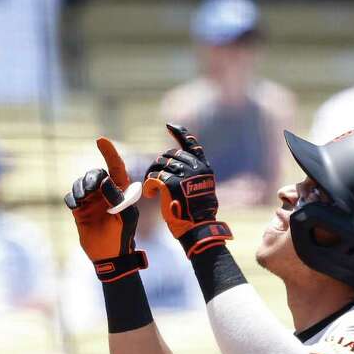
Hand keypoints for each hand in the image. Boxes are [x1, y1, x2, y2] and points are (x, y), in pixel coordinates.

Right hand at [64, 138, 147, 281]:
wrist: (108, 256)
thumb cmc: (121, 236)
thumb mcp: (125, 217)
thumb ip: (116, 198)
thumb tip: (104, 180)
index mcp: (121, 191)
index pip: (116, 167)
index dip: (109, 152)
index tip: (100, 140)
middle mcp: (106, 192)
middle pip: (95, 173)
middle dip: (90, 178)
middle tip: (89, 191)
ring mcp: (92, 200)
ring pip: (81, 182)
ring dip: (80, 188)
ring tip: (82, 201)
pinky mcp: (80, 208)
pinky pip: (71, 195)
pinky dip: (72, 198)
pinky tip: (75, 206)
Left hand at [143, 124, 231, 256]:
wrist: (198, 228)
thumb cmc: (197, 214)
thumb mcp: (201, 190)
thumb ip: (192, 175)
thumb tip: (178, 165)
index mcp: (204, 168)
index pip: (191, 144)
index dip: (180, 132)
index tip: (170, 125)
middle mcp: (195, 168)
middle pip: (169, 155)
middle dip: (159, 165)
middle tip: (154, 179)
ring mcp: (183, 175)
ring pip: (159, 165)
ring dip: (152, 175)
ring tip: (152, 188)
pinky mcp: (171, 184)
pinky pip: (154, 178)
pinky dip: (149, 185)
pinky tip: (151, 195)